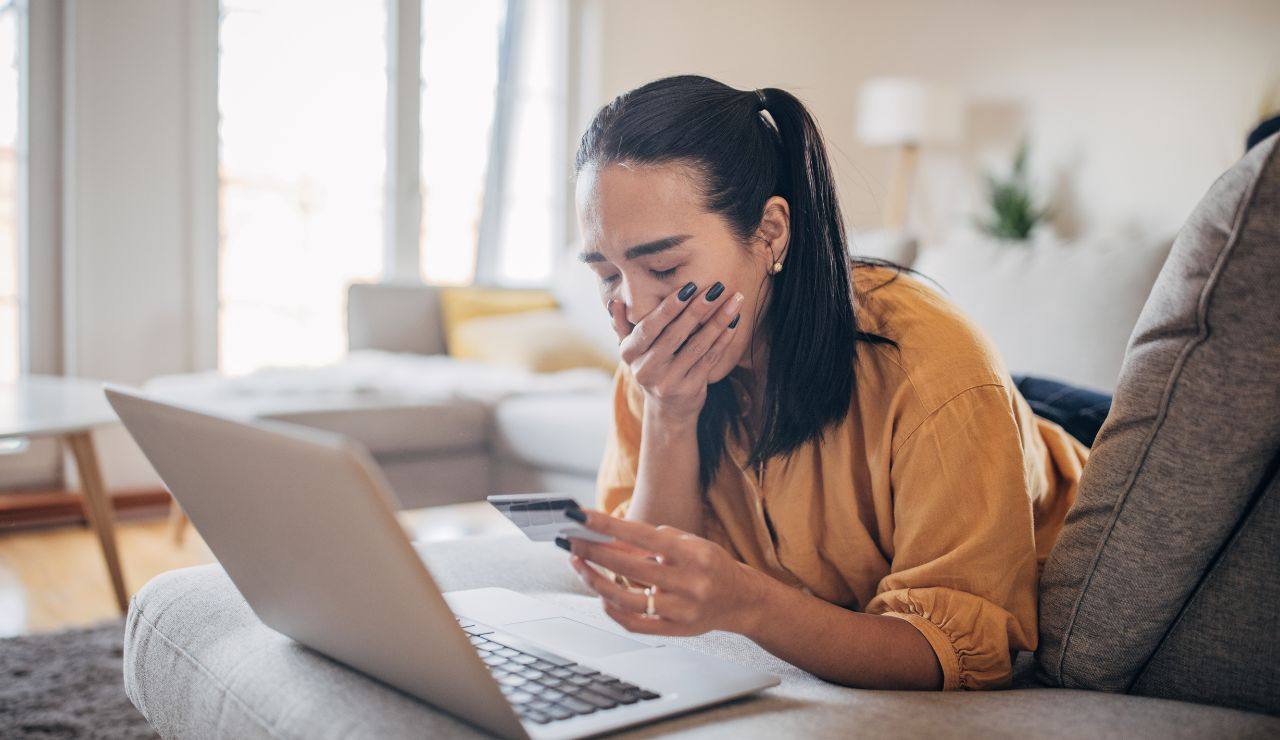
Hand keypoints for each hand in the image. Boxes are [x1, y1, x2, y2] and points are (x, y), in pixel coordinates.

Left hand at [561, 508, 766, 636]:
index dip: (607, 525)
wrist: (741, 600)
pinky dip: (611, 608)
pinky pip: (632, 623)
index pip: (641, 535)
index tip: (580, 516)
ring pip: (624, 598)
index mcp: (692, 554)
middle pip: (628, 567)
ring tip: (579, 564)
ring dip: (594, 580)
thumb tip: (607, 539)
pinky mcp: (674, 630)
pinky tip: (600, 593)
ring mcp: (680, 610)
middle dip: (593, 552)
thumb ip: (649, 541)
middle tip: (570, 540)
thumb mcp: (687, 543)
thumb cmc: (710, 565)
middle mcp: (688, 582)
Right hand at [607, 282, 743, 422]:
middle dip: (698, 309)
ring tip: (734, 300)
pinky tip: (734, 323)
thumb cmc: (651, 368)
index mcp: (629, 353)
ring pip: (697, 346)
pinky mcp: (689, 389)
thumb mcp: (632, 350)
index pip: (649, 327)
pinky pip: (709, 360)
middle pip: (675, 334)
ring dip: (718, 321)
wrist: (667, 410)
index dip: (668, 308)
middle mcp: (646, 369)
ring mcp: (668, 382)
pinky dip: (723, 340)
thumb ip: (622, 325)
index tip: (688, 287)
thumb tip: (614, 302)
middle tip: (716, 288)